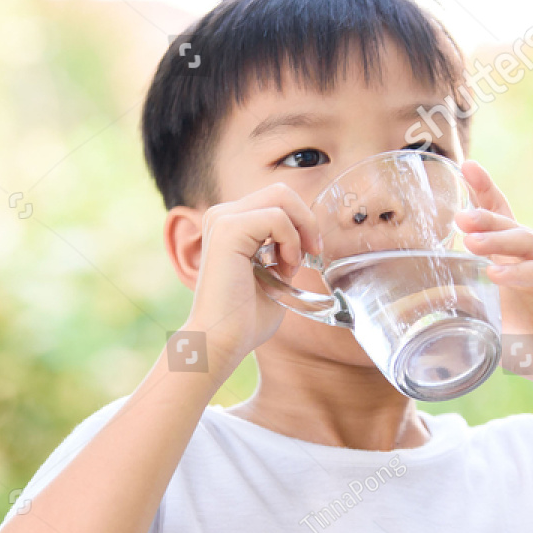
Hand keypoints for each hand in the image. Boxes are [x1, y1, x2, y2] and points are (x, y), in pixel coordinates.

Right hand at [185, 182, 320, 377]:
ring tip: (291, 265)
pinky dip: (290, 242)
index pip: (277, 199)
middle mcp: (222, 215)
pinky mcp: (227, 229)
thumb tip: (308, 234)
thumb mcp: (272, 273)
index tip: (309, 254)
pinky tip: (283, 268)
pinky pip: (276, 217)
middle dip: (306, 220)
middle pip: (281, 191)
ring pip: (281, 197)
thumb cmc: (245, 318)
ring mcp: (222, 219)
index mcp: (230, 223)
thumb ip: (283, 248)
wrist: (221, 340)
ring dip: (299, 231)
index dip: (301, 222)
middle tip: (311, 253)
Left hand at [457, 161, 532, 410]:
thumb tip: (430, 294)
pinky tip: (497, 274)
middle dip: (483, 214)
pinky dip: (520, 273)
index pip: (501, 215)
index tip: (466, 166)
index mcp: (520, 256)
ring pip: (525, 243)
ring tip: (470, 240)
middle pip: (510, 223)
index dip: (484, 190)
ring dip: (496, 240)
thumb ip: (473, 299)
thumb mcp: (494, 319)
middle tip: (459, 215)